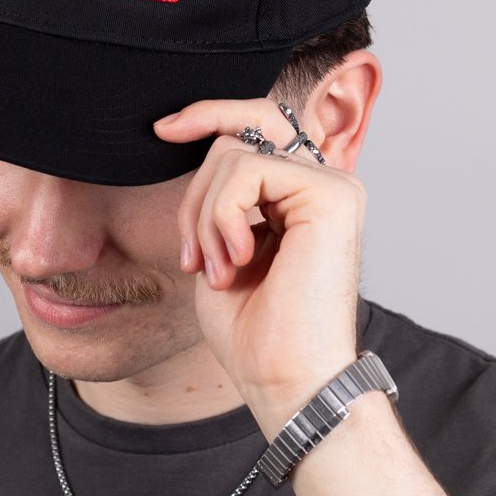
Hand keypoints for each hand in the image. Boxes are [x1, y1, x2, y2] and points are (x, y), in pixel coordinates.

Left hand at [153, 99, 366, 433]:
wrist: (285, 380)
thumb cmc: (253, 332)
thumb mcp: (220, 248)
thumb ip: (219, 197)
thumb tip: (198, 142)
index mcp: (302, 196)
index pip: (252, 128)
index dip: (207, 115)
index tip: (162, 130)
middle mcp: (325, 184)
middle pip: (234, 137)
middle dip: (194, 197)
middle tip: (194, 260)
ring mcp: (334, 186)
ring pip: (233, 154)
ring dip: (205, 218)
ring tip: (218, 271)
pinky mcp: (332, 195)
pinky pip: (248, 169)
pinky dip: (223, 216)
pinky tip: (237, 261)